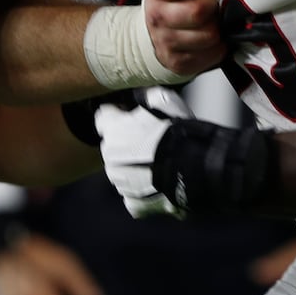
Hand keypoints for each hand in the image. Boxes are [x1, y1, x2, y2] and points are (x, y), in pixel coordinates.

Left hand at [95, 86, 190, 218]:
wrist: (191, 167)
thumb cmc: (177, 131)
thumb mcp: (163, 100)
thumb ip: (144, 95)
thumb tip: (137, 92)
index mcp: (112, 129)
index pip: (103, 118)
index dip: (118, 116)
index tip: (131, 116)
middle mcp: (109, 157)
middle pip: (112, 146)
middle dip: (126, 143)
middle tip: (151, 141)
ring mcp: (120, 182)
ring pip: (121, 172)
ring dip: (134, 168)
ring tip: (158, 163)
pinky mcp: (133, 202)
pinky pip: (133, 195)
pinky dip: (142, 190)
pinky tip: (158, 183)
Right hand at [142, 0, 225, 76]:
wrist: (148, 42)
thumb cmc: (165, 5)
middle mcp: (159, 21)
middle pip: (199, 12)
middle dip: (211, 6)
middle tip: (212, 2)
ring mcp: (170, 45)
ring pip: (210, 35)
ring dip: (218, 27)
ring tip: (213, 20)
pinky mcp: (182, 65)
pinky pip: (214, 54)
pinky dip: (219, 46)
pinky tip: (212, 37)